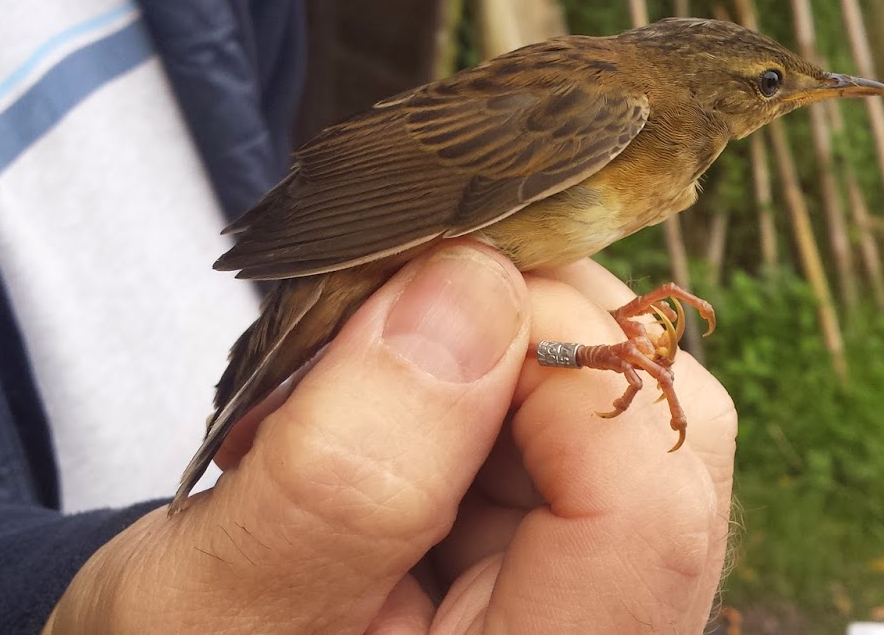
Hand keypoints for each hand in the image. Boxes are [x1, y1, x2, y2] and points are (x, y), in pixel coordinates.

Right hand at [44, 244, 735, 633]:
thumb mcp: (218, 590)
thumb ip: (346, 469)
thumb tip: (469, 288)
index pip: (650, 508)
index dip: (558, 363)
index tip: (425, 297)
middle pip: (665, 437)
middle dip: (532, 329)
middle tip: (389, 308)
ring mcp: (598, 596)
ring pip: (629, 403)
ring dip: (505, 339)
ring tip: (369, 362)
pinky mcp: (569, 550)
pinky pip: (582, 415)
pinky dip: (493, 366)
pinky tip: (398, 385)